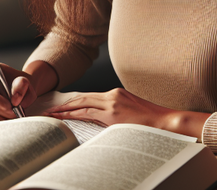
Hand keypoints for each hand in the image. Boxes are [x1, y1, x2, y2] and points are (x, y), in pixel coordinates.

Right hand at [0, 63, 38, 119]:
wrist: (20, 85)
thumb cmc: (20, 82)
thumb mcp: (26, 81)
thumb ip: (21, 87)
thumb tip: (14, 100)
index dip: (0, 103)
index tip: (13, 107)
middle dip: (3, 111)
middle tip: (16, 112)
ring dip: (3, 114)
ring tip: (14, 109)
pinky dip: (1, 115)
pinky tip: (8, 110)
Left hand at [45, 88, 211, 136]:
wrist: (167, 122)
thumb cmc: (152, 122)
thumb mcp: (131, 111)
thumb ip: (115, 111)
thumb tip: (100, 119)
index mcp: (117, 94)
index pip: (89, 96)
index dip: (74, 101)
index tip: (61, 106)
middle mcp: (112, 95)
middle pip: (82, 97)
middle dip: (65, 104)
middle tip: (49, 110)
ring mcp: (112, 103)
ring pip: (82, 103)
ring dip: (65, 109)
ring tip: (51, 114)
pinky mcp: (113, 114)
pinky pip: (88, 113)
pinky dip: (74, 114)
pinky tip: (64, 117)